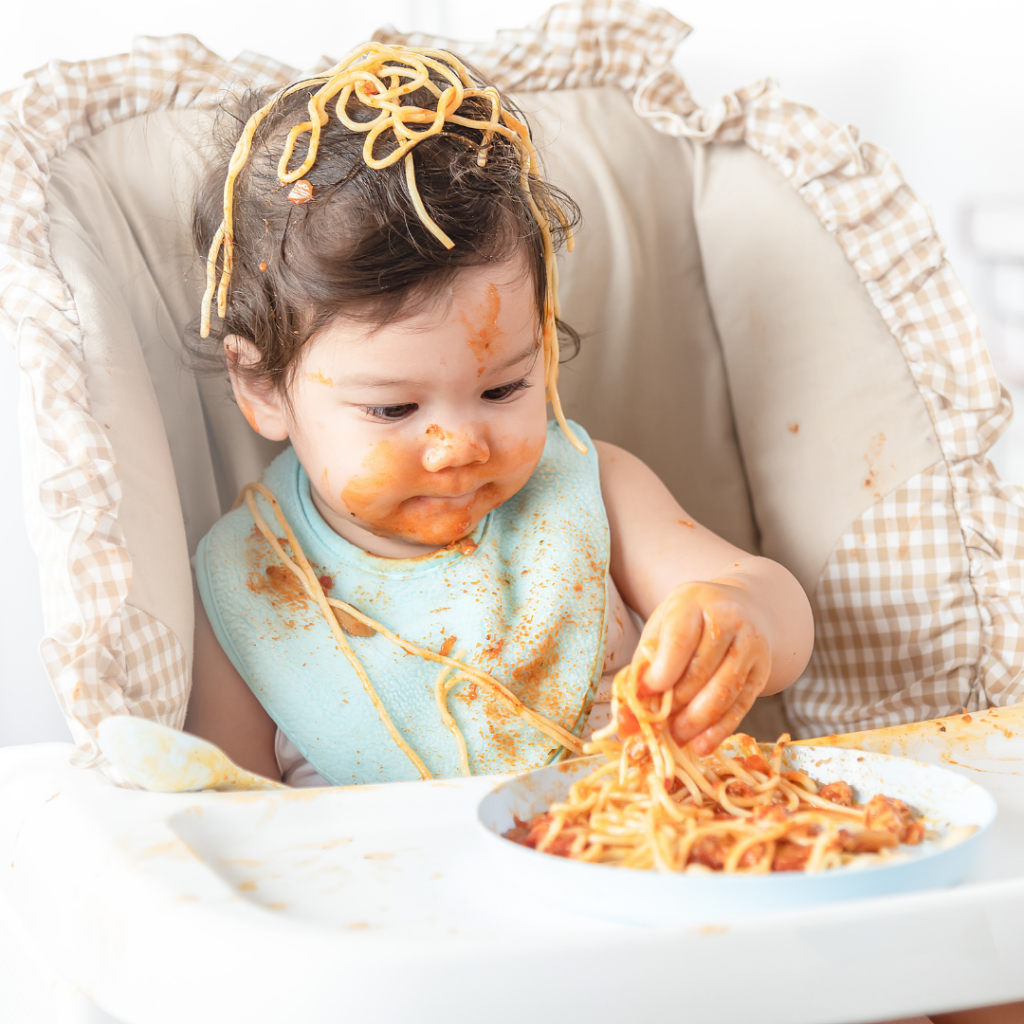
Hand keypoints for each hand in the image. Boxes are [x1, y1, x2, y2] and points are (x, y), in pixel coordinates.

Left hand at [627, 581, 771, 755]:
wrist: (742, 607)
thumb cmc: (690, 620)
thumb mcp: (662, 626)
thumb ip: (644, 664)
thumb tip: (627, 713)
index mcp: (695, 603)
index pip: (680, 641)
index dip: (661, 673)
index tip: (643, 696)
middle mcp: (729, 620)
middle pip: (701, 671)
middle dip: (675, 705)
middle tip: (655, 727)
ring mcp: (751, 645)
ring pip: (724, 692)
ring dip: (696, 722)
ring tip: (675, 738)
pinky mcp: (763, 670)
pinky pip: (741, 705)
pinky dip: (720, 730)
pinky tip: (700, 745)